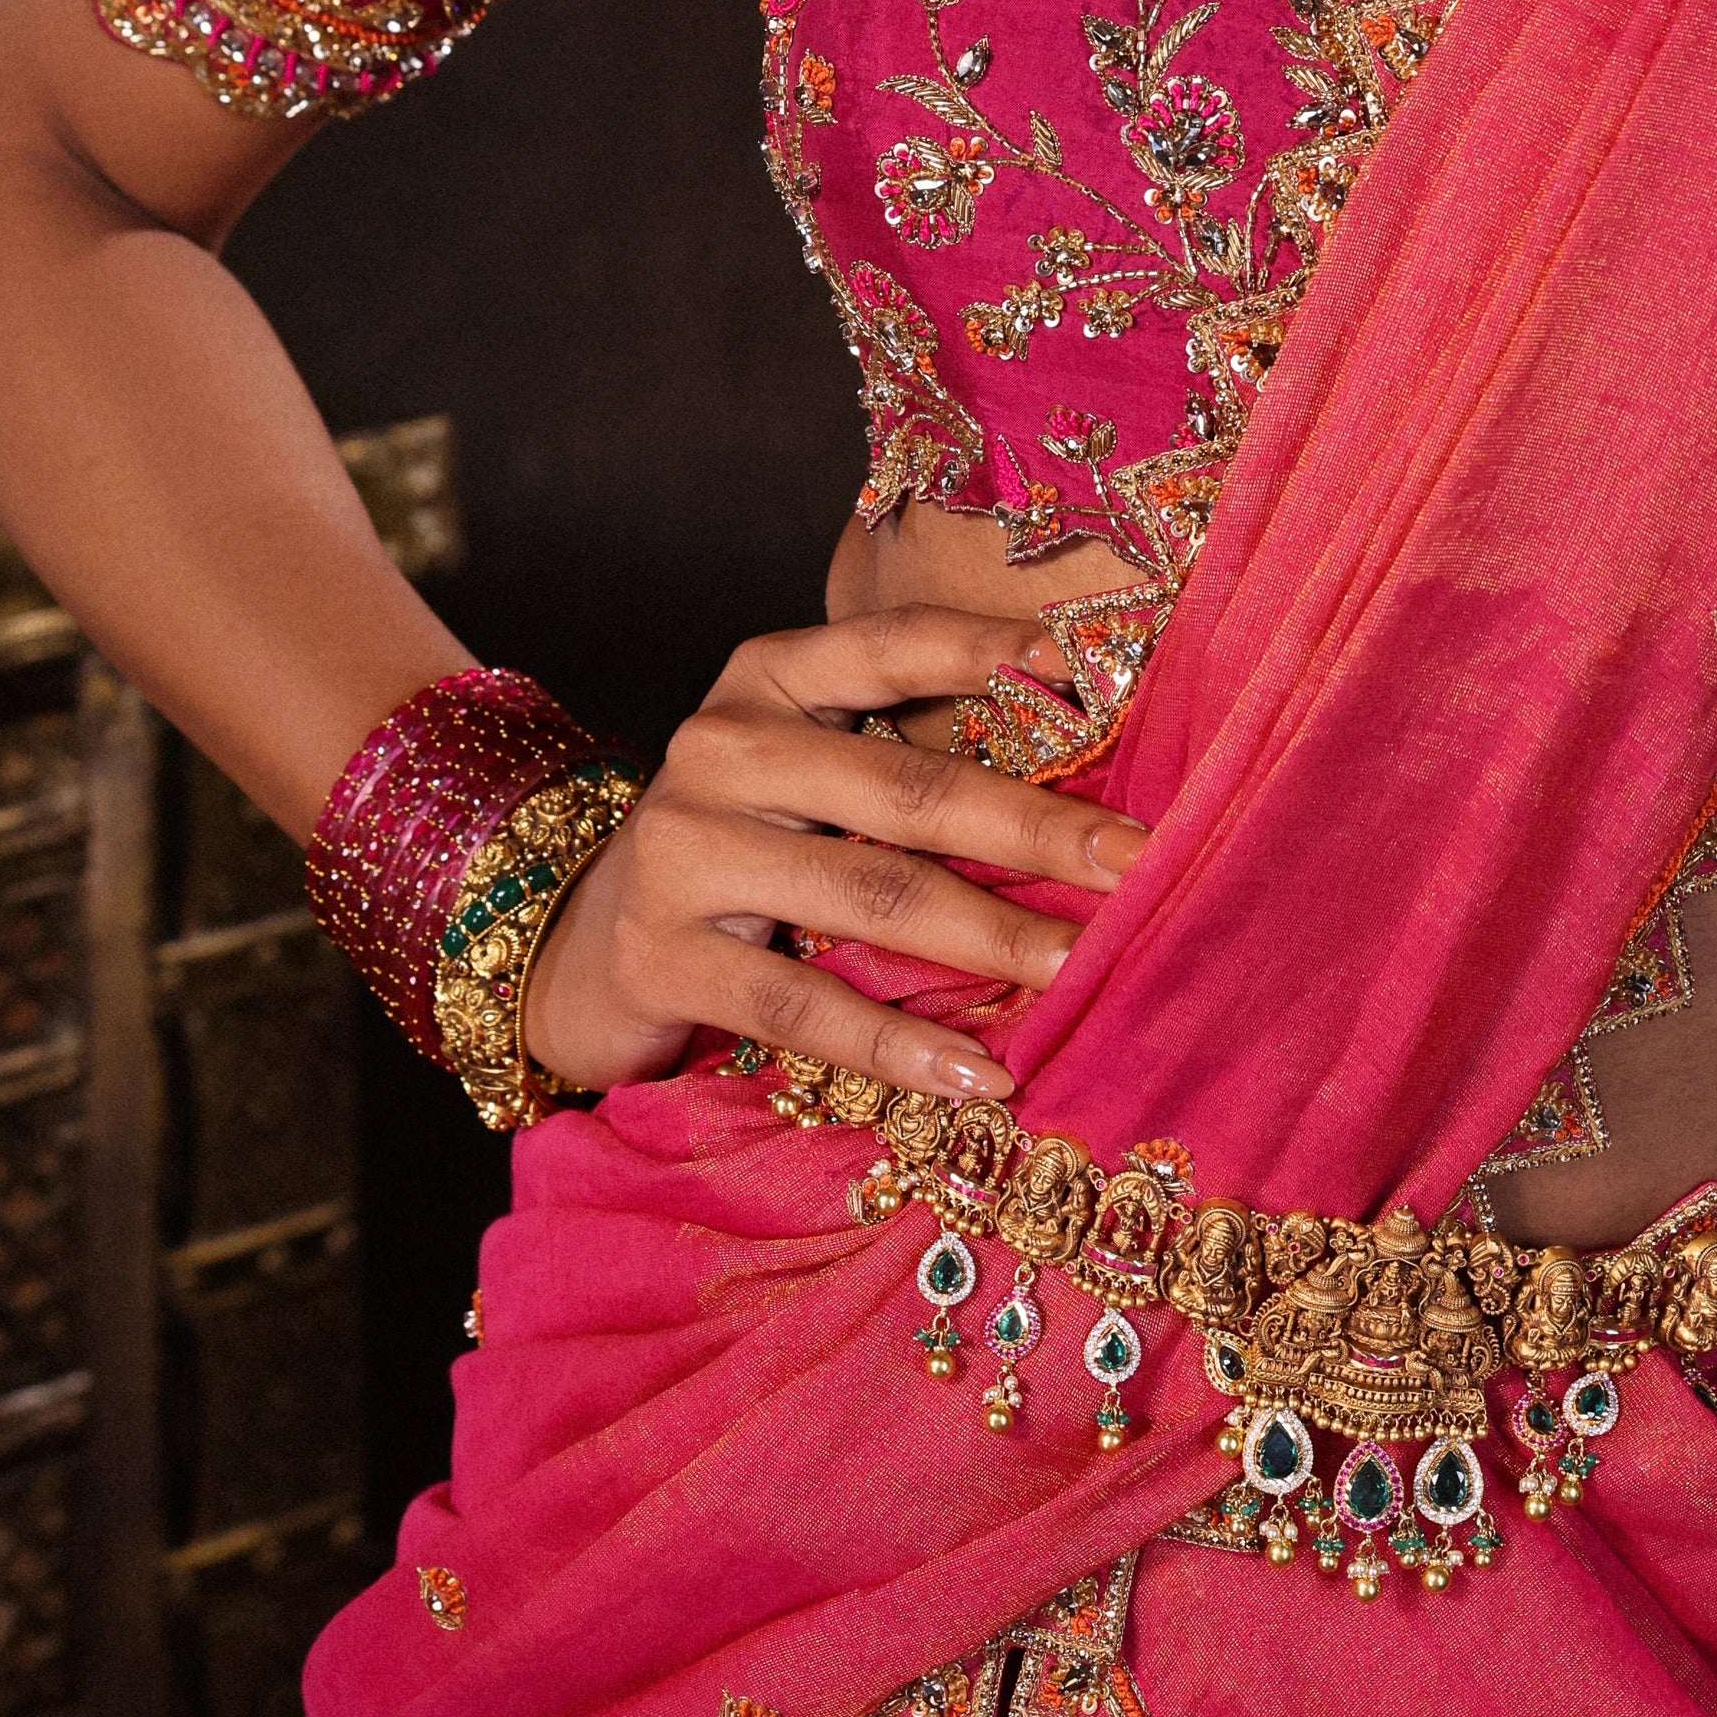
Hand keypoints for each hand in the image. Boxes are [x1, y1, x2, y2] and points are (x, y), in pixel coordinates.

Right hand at [519, 610, 1148, 1102]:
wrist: (578, 945)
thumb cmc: (741, 848)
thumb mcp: (807, 772)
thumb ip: (906, 758)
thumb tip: (1083, 783)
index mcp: (770, 678)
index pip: (891, 645)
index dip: (987, 653)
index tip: (1086, 676)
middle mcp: (721, 748)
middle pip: (906, 788)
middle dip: (1035, 829)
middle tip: (1137, 862)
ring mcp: (683, 852)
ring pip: (867, 894)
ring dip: (990, 936)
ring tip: (1080, 967)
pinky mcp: (664, 958)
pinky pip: (806, 1006)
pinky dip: (903, 1043)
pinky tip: (981, 1071)